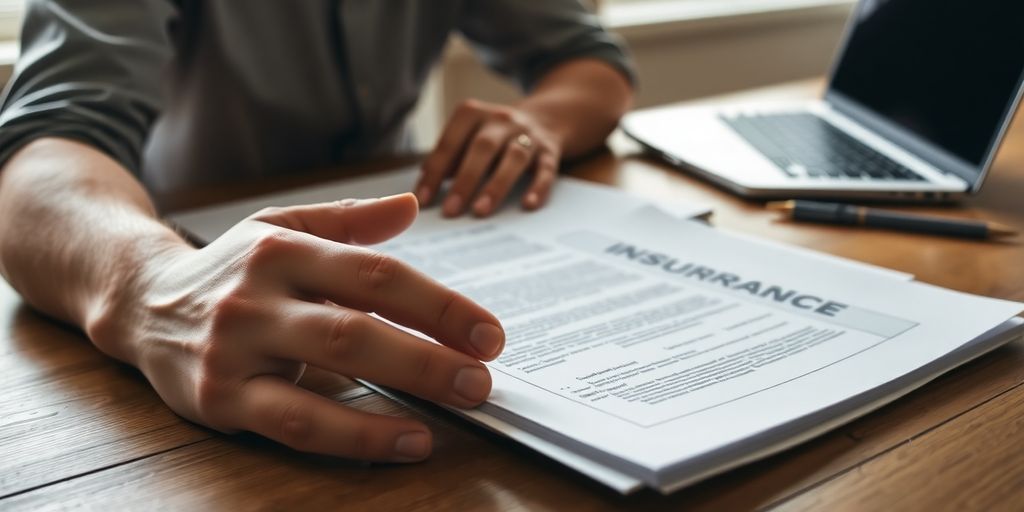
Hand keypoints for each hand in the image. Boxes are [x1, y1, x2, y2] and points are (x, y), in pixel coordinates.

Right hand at [89, 193, 504, 461]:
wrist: (142, 303)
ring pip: (329, 370)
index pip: (376, 273)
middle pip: (357, 322)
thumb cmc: (230, 270)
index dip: (438, 304)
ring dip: (403, 390)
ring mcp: (236, 348)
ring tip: (456, 406)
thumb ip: (348, 221)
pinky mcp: (221, 398)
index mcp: (283, 248)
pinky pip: (298, 422)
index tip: (487, 332)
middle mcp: (257, 295)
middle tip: (482, 375)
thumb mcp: (282, 227)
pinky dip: (359, 436)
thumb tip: (411, 205)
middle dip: (430, 352)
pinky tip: (407, 440)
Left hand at [414, 99, 561, 217]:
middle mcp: (501, 120)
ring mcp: (528, 134)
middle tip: (451, 211)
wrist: (545, 118)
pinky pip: (546, 169)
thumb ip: (449, 159)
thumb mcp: (469, 137)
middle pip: (482, 148)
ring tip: (480, 211)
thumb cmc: (494, 136)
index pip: (450, 143)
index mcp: (473, 114)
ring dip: (496, 185)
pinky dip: (538, 187)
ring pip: (514, 158)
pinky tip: (528, 205)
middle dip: (465, 180)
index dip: (435, 171)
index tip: (423, 200)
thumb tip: (424, 190)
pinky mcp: (550, 151)